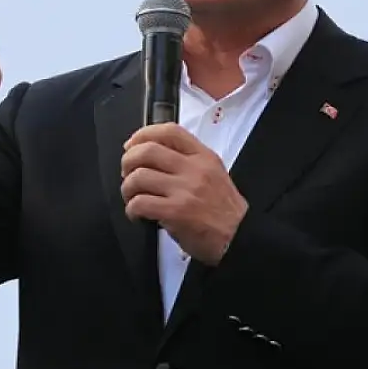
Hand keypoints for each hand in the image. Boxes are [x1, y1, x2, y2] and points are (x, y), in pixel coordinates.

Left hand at [121, 124, 247, 265]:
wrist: (240, 237)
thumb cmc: (224, 211)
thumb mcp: (214, 174)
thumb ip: (189, 161)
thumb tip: (152, 156)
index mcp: (203, 157)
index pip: (169, 131)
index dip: (143, 134)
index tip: (132, 145)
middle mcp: (194, 169)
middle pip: (147, 151)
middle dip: (128, 161)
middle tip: (127, 174)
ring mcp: (185, 190)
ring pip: (139, 177)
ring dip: (128, 188)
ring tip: (133, 198)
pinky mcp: (176, 212)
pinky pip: (140, 203)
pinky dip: (132, 209)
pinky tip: (137, 214)